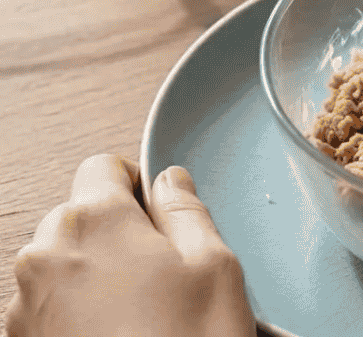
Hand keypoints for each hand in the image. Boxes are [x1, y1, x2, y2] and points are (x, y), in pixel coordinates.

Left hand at [5, 154, 255, 336]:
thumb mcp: (215, 268)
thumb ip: (187, 209)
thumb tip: (170, 181)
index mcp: (94, 220)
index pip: (105, 166)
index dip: (138, 186)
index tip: (161, 217)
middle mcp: (45, 254)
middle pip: (82, 217)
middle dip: (119, 236)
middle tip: (165, 278)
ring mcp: (23, 305)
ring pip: (65, 264)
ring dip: (96, 278)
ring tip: (142, 319)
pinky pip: (50, 308)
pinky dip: (78, 315)